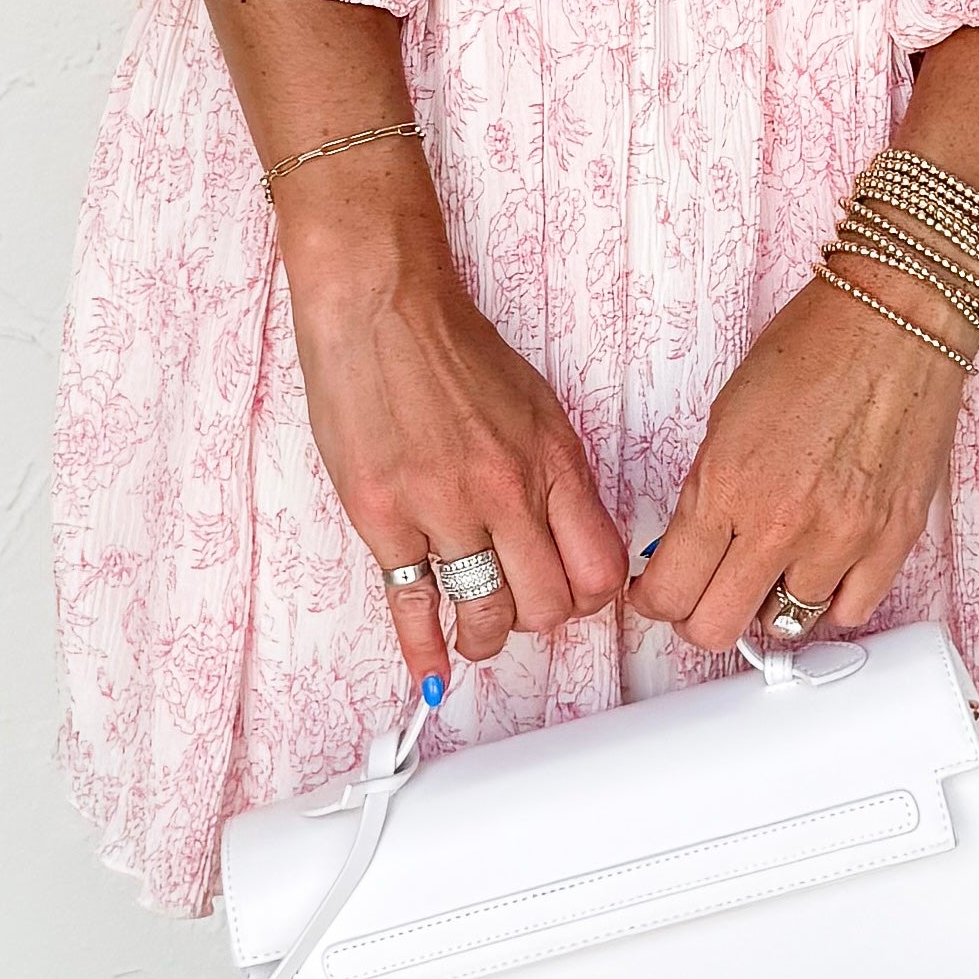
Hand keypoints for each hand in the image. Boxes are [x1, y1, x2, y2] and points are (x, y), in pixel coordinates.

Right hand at [274, 148, 630, 681]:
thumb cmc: (452, 347)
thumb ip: (557, 476)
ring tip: (478, 632)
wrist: (379, 303)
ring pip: (486, 613)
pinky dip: (423, 648)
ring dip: (486, 636)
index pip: (599, 569)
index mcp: (552, 462)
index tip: (573, 596)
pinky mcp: (383, 516)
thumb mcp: (536, 405)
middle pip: (548, 606)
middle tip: (522, 610)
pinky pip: (411, 603)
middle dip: (539, 621)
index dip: (590, 598)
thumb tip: (575, 539)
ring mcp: (442, 508)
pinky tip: (431, 674)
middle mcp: (505, 491)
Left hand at [632, 272, 965, 656]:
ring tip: (771, 570)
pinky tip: (821, 572)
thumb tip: (693, 548)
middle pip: (716, 628)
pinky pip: (850, 611)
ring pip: (785, 624)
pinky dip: (830, 601)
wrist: (895, 319)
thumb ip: (708, 492)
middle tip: (702, 596)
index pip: (670, 589)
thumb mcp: (726, 416)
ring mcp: (842, 538)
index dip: (655, 601)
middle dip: (698, 618)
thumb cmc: (812, 349)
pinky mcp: (894, 539)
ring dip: (769, 604)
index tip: (659, 595)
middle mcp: (781, 524)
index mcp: (725, 486)